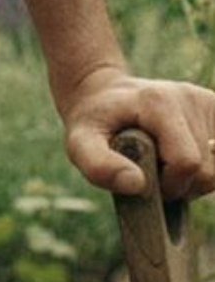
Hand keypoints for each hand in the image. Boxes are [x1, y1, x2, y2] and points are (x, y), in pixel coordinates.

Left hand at [59, 64, 214, 201]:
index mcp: (158, 103)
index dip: (169, 184)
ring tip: (164, 161)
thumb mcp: (79, 145)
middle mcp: (189, 96)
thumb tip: (137, 185)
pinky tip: (182, 155)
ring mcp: (206, 101)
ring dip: (194, 177)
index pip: (187, 162)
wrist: (104, 97)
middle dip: (182, 183)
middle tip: (153, 170)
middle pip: (209, 169)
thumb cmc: (94, 124)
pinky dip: (207, 165)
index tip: (146, 180)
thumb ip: (99, 166)